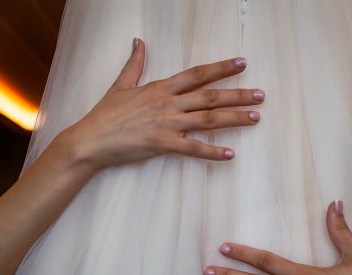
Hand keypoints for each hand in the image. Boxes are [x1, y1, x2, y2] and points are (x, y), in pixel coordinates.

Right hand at [54, 38, 264, 171]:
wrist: (90, 140)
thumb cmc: (105, 115)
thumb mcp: (121, 85)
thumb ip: (134, 64)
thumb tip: (139, 42)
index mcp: (161, 88)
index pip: (197, 74)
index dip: (221, 68)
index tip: (242, 63)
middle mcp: (168, 103)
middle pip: (210, 96)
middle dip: (238, 94)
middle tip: (261, 95)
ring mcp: (167, 123)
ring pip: (208, 119)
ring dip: (233, 118)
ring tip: (255, 117)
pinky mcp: (162, 144)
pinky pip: (193, 149)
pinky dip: (212, 152)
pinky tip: (230, 154)